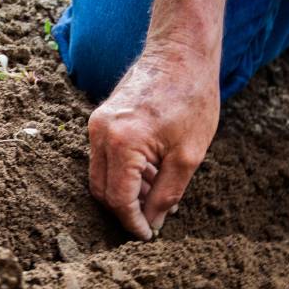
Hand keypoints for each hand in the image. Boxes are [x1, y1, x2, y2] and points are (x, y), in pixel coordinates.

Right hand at [88, 44, 218, 239]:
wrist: (181, 51)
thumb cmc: (191, 97)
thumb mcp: (189, 155)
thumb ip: (167, 194)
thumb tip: (153, 222)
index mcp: (122, 143)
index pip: (119, 199)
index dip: (133, 223)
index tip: (148, 236)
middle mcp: (100, 133)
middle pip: (102, 191)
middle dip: (126, 211)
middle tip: (153, 220)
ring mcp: (97, 124)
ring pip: (101, 176)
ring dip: (126, 192)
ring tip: (158, 194)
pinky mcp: (101, 119)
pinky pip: (105, 158)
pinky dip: (123, 173)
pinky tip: (151, 174)